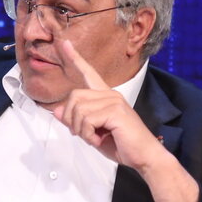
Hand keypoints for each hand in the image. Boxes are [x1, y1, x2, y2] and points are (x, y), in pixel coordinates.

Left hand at [51, 38, 163, 169]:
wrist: (145, 157)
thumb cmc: (122, 145)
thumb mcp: (92, 133)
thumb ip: (75, 121)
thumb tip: (56, 110)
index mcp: (106, 97)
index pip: (88, 73)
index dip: (75, 59)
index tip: (63, 44)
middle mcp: (110, 94)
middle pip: (74, 97)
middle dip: (71, 119)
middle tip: (84, 135)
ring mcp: (113, 100)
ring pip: (78, 110)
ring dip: (81, 130)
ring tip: (95, 138)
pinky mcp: (115, 110)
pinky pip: (87, 120)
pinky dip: (88, 135)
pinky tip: (100, 140)